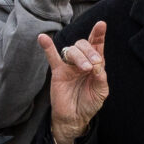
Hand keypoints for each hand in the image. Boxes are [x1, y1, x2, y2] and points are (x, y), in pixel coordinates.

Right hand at [39, 20, 109, 143]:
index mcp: (95, 64)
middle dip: (90, 51)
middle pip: (84, 44)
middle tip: (93, 65)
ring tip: (85, 69)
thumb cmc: (89, 103)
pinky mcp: (58, 72)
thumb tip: (96, 64)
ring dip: (80, 56)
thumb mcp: (101, 91)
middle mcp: (82, 61)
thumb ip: (100, 77)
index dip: (98, 34)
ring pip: (72, 50)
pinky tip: (42, 37)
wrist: (75, 118)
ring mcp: (69, 65)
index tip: (101, 24)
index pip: (97, 45)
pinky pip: (52, 56)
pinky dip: (48, 47)